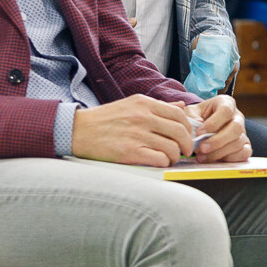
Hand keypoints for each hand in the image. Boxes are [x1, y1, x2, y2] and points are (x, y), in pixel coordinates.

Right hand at [70, 94, 194, 166]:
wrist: (78, 130)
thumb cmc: (105, 119)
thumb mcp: (132, 104)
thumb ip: (158, 106)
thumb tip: (181, 107)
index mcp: (145, 104)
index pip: (179, 115)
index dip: (189, 128)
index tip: (187, 136)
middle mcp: (143, 117)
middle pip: (180, 132)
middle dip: (187, 145)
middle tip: (185, 151)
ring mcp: (137, 135)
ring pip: (172, 148)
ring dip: (175, 156)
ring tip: (169, 158)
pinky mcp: (129, 152)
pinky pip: (159, 159)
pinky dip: (163, 163)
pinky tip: (159, 162)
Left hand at [191, 94, 249, 161]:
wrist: (203, 128)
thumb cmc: (198, 117)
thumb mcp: (191, 112)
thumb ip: (191, 116)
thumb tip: (197, 126)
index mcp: (226, 103)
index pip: (226, 111)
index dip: (213, 123)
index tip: (199, 133)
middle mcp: (237, 117)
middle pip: (235, 128)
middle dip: (217, 141)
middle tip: (202, 148)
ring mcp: (243, 132)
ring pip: (238, 143)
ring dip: (219, 153)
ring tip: (202, 157)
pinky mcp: (244, 146)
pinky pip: (244, 153)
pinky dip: (230, 159)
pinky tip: (216, 160)